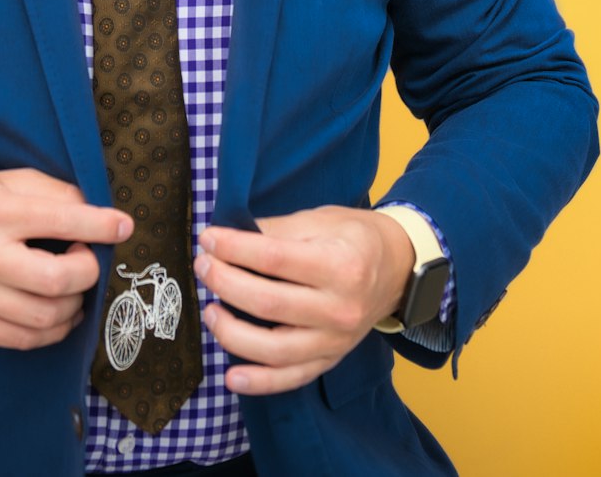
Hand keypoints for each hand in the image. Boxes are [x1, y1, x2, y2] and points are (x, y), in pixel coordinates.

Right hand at [0, 167, 131, 349]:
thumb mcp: (8, 181)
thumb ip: (55, 194)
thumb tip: (99, 218)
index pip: (61, 221)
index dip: (100, 226)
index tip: (123, 226)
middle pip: (57, 280)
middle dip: (88, 271)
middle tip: (87, 258)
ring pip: (45, 317)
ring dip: (74, 303)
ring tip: (71, 283)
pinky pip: (24, 339)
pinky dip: (53, 329)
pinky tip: (57, 309)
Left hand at [193, 205, 413, 394]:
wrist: (397, 268)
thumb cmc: (353, 237)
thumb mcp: (319, 219)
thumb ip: (276, 229)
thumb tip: (229, 236)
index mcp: (339, 264)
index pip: (273, 258)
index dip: (234, 248)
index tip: (208, 238)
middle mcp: (340, 308)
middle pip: (269, 303)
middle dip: (225, 283)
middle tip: (203, 266)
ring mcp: (336, 340)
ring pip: (275, 349)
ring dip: (233, 333)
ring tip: (209, 312)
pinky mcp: (330, 360)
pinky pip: (292, 378)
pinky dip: (260, 382)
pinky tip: (231, 378)